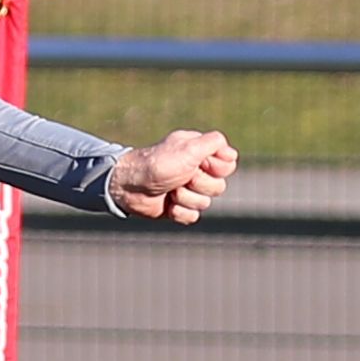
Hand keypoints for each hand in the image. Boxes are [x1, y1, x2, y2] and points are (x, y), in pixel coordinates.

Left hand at [110, 129, 235, 223]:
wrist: (128, 186)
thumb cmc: (156, 164)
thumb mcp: (188, 147)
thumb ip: (214, 143)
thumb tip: (230, 152)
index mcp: (199, 154)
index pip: (228, 164)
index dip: (218, 168)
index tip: (201, 164)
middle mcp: (195, 171)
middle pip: (219, 186)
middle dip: (199, 184)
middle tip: (180, 178)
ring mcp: (186, 191)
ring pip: (206, 203)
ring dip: (186, 198)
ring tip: (169, 190)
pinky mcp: (177, 208)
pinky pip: (193, 216)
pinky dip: (180, 212)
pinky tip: (167, 205)